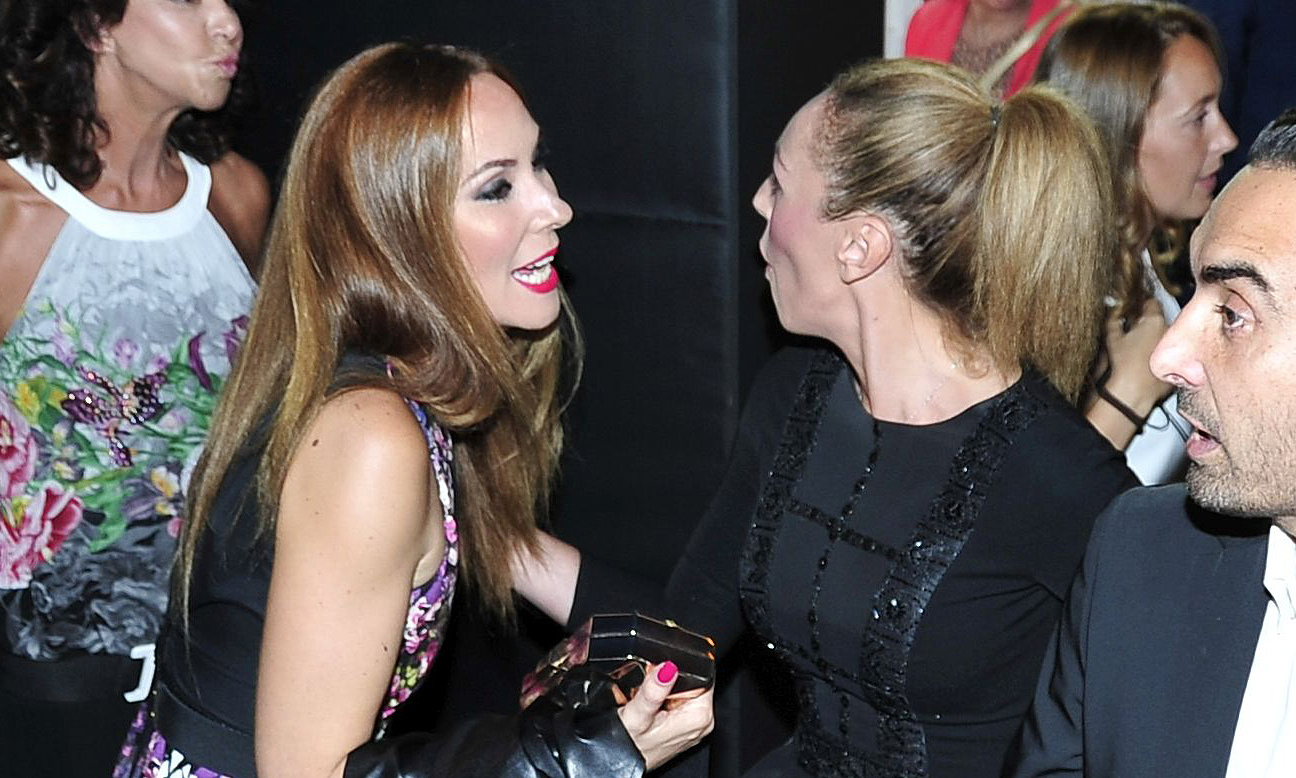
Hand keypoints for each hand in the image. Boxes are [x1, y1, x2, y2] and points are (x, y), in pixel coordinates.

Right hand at [617, 662, 714, 770]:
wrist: (620, 767)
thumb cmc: (629, 748)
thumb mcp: (637, 715)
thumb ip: (654, 690)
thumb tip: (668, 668)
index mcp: (700, 716)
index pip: (701, 676)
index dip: (678, 670)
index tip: (658, 678)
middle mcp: (702, 722)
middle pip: (692, 682)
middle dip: (671, 681)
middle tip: (649, 697)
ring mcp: (693, 726)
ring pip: (683, 691)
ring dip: (665, 691)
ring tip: (648, 706)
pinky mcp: (683, 728)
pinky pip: (677, 702)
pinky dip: (663, 701)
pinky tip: (651, 711)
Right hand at [1102, 297, 1171, 413]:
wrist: (1134, 391)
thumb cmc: (1124, 366)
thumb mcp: (1112, 337)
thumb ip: (1113, 319)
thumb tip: (1114, 311)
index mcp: (1154, 321)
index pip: (1151, 302)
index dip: (1141, 304)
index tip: (1136, 307)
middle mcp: (1169, 330)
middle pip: (1160, 318)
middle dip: (1149, 322)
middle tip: (1135, 330)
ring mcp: (1176, 345)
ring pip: (1166, 334)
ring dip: (1156, 336)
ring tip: (1141, 347)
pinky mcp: (1179, 359)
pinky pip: (1170, 350)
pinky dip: (1161, 352)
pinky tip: (1148, 359)